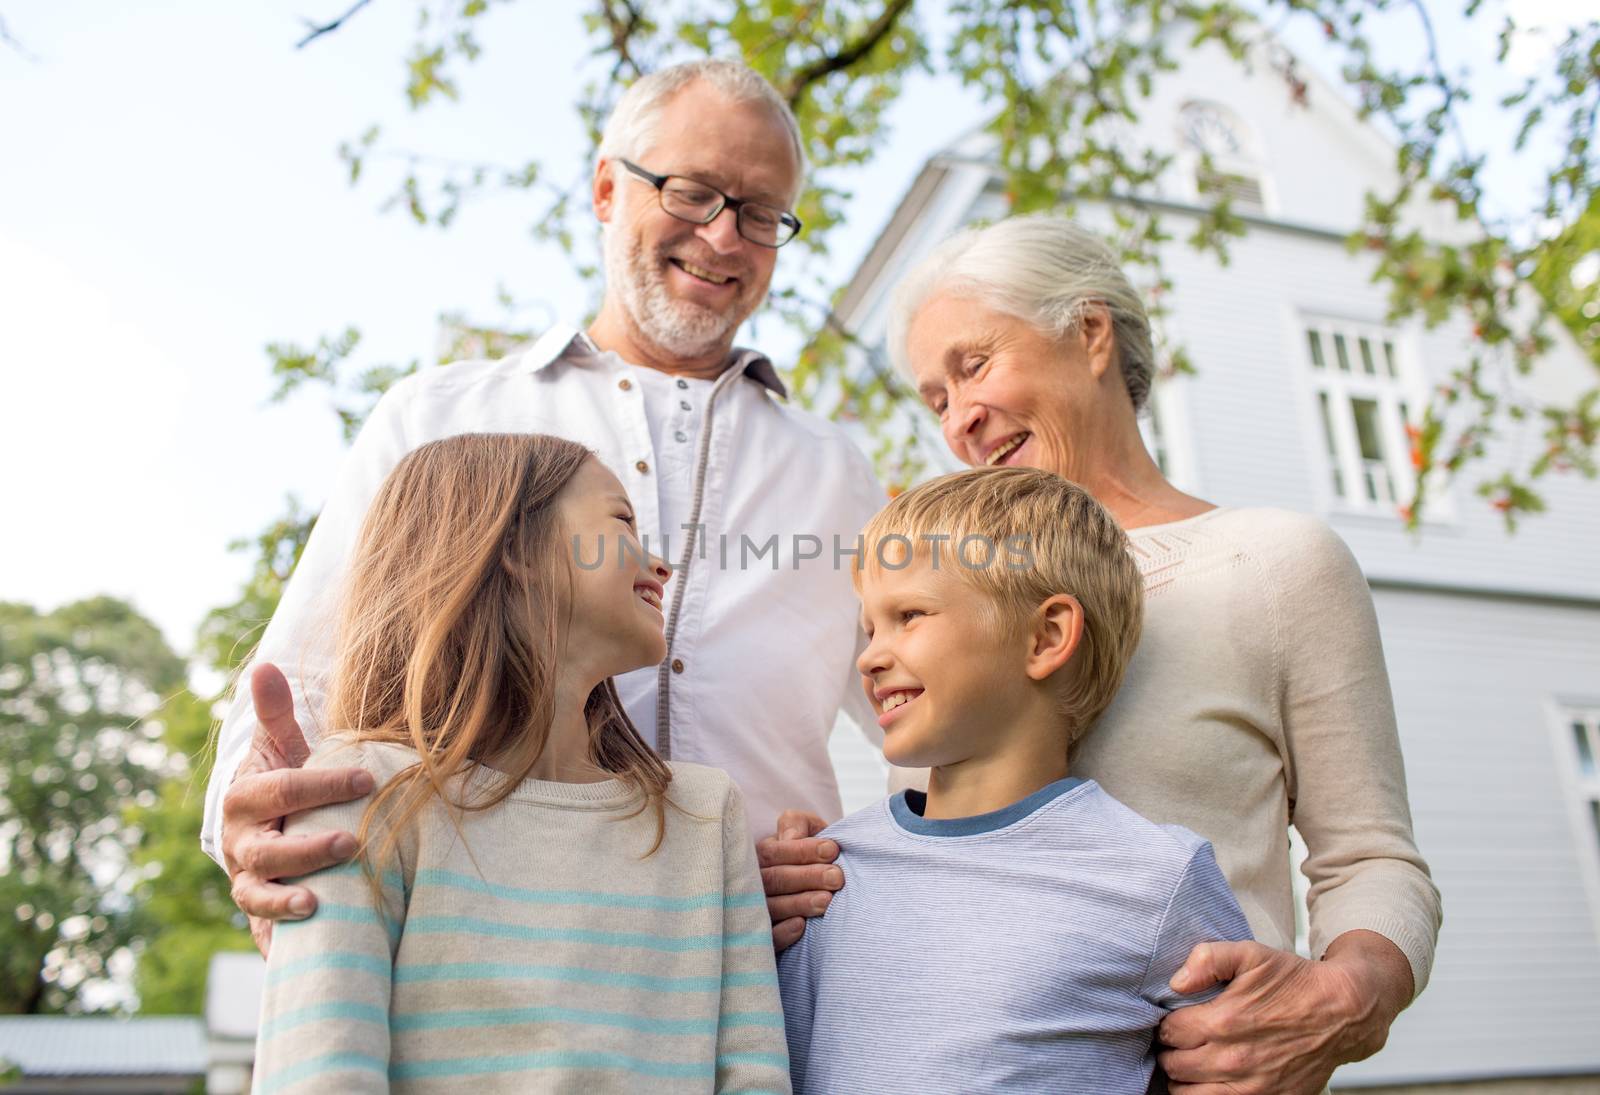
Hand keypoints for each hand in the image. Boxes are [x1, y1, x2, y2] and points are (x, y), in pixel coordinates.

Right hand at [221, 663, 373, 955]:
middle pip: (267, 851)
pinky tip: (303, 959)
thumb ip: (276, 712)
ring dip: (285, 902)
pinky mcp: (259, 915)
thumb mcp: (278, 747)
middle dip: (307, 849)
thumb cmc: (283, 783)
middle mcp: (241, 844)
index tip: (365, 780)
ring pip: (257, 897)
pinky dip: (280, 948)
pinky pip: (265, 936)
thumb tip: (266, 665)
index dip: (321, 784)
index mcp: (246, 799)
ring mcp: (246, 883)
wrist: (260, 830)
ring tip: (318, 904)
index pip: (282, 790)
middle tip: (353, 845)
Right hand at [756, 809, 842, 951]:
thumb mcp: (807, 829)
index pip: (772, 852)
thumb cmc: (813, 852)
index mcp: (760, 855)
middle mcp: (753, 882)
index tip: (832, 850)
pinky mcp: (764, 937)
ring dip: (799, 903)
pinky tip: (802, 926)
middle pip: (773, 879)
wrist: (823, 882)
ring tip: (827, 901)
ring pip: (771, 908)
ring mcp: (756, 911)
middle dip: (807, 877)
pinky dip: (783, 932)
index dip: (801, 851)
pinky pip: (768, 938)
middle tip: (837, 878)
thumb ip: (797, 824)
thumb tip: (790, 838)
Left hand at [1157, 933, 1410, 1094]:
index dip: (1166, 1025)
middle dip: (1172, 1051)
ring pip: (1188, 1094)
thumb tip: (1177, 982)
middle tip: (1183, 1041)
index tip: (1176, 1020)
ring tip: (1192, 1062)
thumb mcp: (1250, 953)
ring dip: (1184, 1079)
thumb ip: (1208, 959)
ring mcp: (1250, 1087)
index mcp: (1223, 1022)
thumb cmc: (1295, 982)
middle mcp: (1233, 1059)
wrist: (1343, 1013)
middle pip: (1173, 1065)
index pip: (1168, 1033)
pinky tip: (1210, 1081)